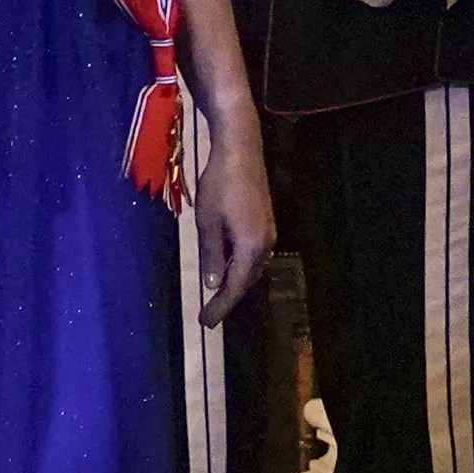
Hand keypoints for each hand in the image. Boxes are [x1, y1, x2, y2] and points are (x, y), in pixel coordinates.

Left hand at [190, 103, 275, 323]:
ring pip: (251, 269)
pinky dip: (239, 268)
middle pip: (247, 281)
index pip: (235, 286)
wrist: (241, 150)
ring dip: (234, 284)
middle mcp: (266, 244)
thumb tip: (214, 285)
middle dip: (227, 299)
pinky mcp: (265, 223)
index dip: (220, 306)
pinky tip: (227, 269)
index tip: (205, 322)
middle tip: (208, 316)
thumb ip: (211, 255)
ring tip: (216, 298)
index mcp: (251, 247)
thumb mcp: (208, 223)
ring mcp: (268, 233)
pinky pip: (253, 256)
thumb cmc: (220, 184)